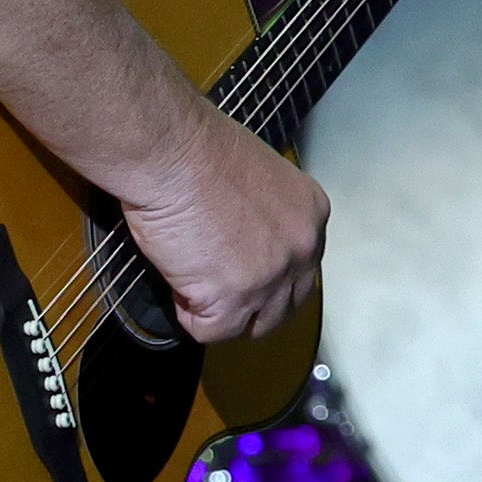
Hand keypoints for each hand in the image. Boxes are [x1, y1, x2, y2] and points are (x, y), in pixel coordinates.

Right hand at [117, 103, 329, 342]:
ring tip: (195, 289)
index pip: (301, 266)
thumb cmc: (198, 150)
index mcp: (310, 214)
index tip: (239, 268)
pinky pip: (214, 331)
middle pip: (288, 302)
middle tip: (220, 291)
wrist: (171, 151)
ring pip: (256, 324)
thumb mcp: (258, 176)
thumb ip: (264, 214)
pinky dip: (191, 317)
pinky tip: (178, 290)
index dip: (268, 273)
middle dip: (255, 304)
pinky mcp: (235, 297)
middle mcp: (302, 248)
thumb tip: (244, 238)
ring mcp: (271, 276)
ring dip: (225, 314)